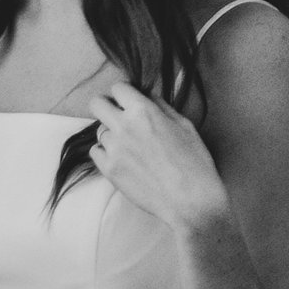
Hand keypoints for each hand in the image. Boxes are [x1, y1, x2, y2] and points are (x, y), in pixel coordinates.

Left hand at [84, 80, 229, 233]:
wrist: (190, 199)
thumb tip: (147, 96)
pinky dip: (105, 153)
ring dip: (111, 134)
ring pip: (99, 131)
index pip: (118, 88)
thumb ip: (160, 107)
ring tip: (130, 146)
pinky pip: (96, 152)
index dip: (124, 94)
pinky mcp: (108, 170)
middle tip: (119, 117)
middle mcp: (124, 126)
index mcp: (143, 111)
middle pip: (97, 104)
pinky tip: (122, 158)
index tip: (129, 101)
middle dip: (106, 107)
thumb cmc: (193, 162)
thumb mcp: (183, 125)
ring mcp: (113, 149)